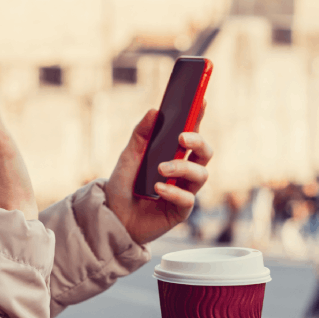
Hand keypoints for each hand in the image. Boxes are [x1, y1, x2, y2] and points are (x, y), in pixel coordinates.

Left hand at [103, 107, 212, 244]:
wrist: (113, 217)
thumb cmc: (123, 186)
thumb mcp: (128, 157)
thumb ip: (141, 135)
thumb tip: (154, 111)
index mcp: (172, 154)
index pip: (190, 133)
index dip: (198, 116)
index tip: (200, 100)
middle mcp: (183, 171)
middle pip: (205, 153)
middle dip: (198, 142)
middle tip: (182, 138)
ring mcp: (184, 190)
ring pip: (201, 174)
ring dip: (182, 167)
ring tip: (161, 169)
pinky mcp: (181, 210)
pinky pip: (188, 198)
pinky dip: (173, 191)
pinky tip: (158, 189)